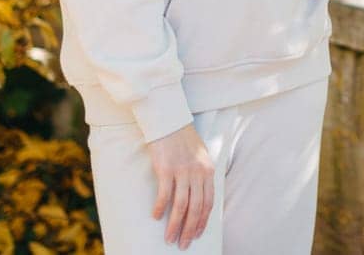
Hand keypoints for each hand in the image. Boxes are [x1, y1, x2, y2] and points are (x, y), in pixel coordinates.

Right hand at [147, 123, 214, 248]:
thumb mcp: (201, 157)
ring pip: (181, 205)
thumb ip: (202, 175)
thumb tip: (199, 198)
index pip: (208, 203)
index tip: (196, 235)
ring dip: (175, 225)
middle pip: (196, 208)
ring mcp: (183, 171)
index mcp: (208, 171)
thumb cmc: (184, 140)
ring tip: (169, 238)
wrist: (170, 121)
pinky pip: (165, 194)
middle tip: (183, 244)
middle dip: (189, 229)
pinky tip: (155, 217)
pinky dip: (160, 208)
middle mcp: (198, 173)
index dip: (202, 221)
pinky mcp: (166, 168)